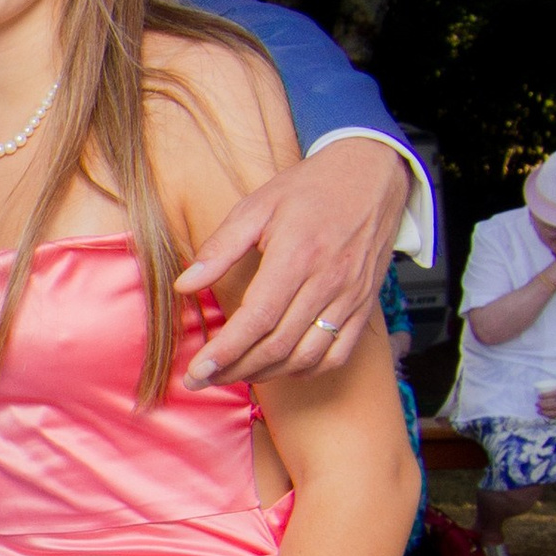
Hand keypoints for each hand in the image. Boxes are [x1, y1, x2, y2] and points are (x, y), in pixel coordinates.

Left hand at [182, 140, 406, 384]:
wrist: (370, 176)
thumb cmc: (310, 189)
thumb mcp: (257, 206)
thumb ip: (220, 248)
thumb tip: (184, 284)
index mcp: (297, 255)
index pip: (258, 317)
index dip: (226, 350)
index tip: (198, 369)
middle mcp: (327, 281)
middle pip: (278, 345)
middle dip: (236, 369)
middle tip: (203, 378)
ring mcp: (350, 297)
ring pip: (306, 356)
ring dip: (267, 374)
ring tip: (234, 374)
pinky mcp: (364, 306)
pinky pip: (337, 354)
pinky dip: (306, 369)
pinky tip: (280, 367)